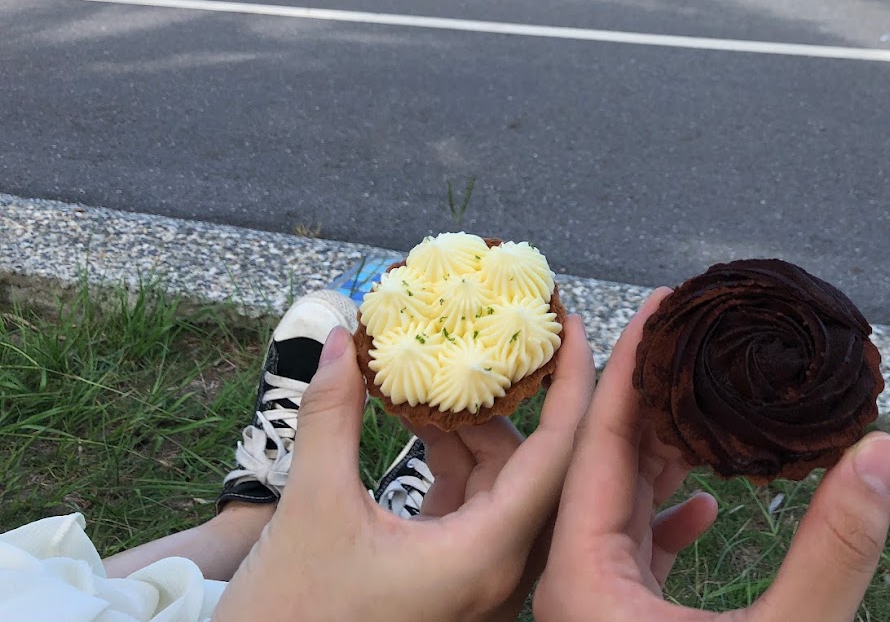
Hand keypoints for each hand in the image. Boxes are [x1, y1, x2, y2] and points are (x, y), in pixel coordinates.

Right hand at [212, 315, 594, 621]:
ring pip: (501, 488)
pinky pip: (473, 511)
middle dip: (504, 402)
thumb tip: (338, 339)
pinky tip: (418, 430)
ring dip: (469, 434)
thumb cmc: (291, 617)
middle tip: (484, 343)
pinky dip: (452, 467)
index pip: (558, 453)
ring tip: (429, 383)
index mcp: (488, 555)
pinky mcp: (452, 585)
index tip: (567, 323)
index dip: (571, 382)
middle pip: (531, 466)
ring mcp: (478, 584)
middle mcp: (500, 573)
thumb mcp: (311, 507)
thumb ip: (331, 416)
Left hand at [534, 288, 889, 621]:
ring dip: (669, 450)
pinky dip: (668, 515)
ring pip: (621, 502)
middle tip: (704, 333)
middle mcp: (574, 583)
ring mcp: (594, 607)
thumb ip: (831, 553)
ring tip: (717, 395)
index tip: (668, 298)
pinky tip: (707, 501)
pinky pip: (633, 548)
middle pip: (609, 458)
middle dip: (659, 392)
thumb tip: (881, 452)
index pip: (600, 434)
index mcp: (582, 577)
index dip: (634, 358)